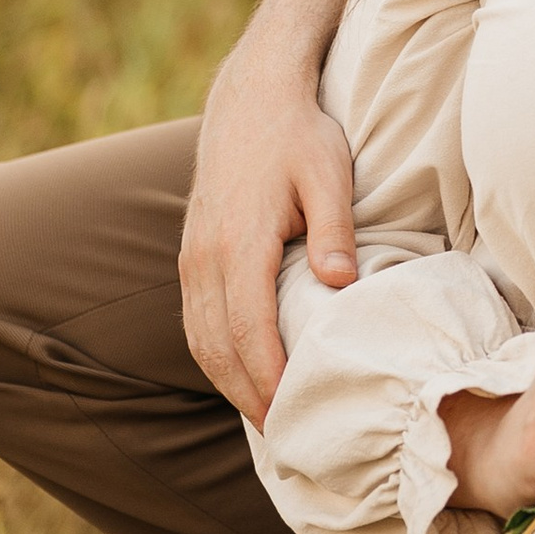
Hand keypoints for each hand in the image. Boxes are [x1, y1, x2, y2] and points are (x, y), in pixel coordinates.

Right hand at [181, 40, 359, 429]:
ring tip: (268, 418)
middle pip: (219, 348)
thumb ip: (335, 230)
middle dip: (250, 398)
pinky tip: (245, 375)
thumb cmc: (300, 135)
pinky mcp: (191, 253)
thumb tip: (343, 285)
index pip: (250, 332)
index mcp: (239, 242)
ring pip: (201, 340)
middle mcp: (205, 256)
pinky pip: (196, 320)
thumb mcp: (329, 173)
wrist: (252, 96)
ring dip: (230, 383)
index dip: (271, 381)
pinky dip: (216, 357)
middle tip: (288, 437)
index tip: (296, 416)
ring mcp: (192, 255)